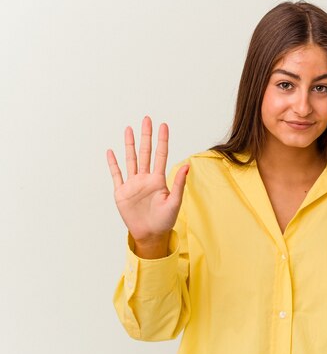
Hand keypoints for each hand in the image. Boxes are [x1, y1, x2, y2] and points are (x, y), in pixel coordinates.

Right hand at [106, 116, 188, 245]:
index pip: (161, 155)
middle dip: (146, 136)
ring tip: (129, 129)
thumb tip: (188, 165)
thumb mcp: (174, 202)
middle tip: (147, 119)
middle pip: (145, 153)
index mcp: (158, 180)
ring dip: (130, 145)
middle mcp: (145, 178)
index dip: (162, 140)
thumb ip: (179, 183)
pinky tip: (111, 152)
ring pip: (131, 160)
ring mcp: (133, 184)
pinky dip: (113, 164)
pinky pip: (116, 175)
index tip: (163, 125)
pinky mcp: (121, 192)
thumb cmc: (165, 220)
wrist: (150, 234)